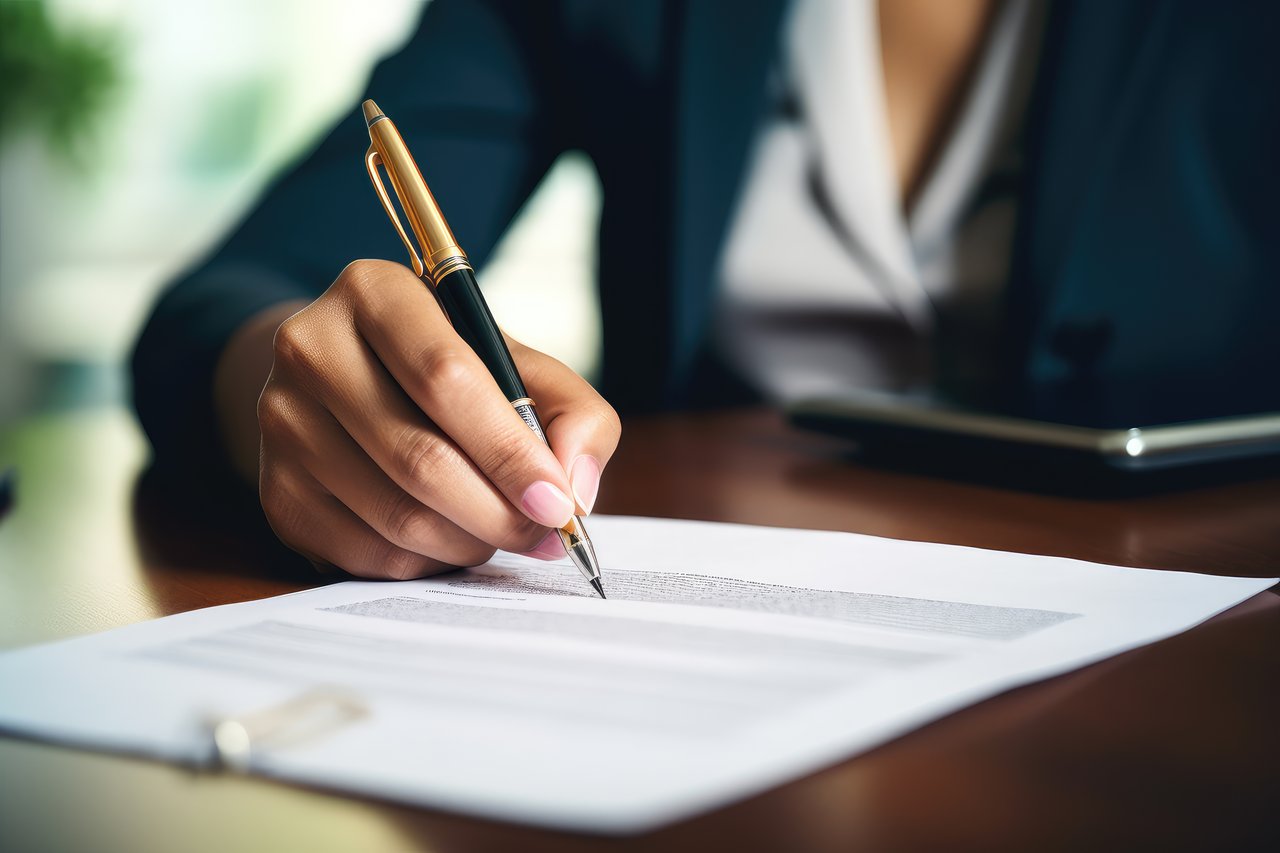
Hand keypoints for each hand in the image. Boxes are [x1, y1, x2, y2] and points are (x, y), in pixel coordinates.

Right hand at [224, 260, 619, 578]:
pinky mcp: (275, 490)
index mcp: (374, 293)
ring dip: (469, 542)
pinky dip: (427, 563)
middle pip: (418, 457)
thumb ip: (572, 413)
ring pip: (395, 515)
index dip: (509, 450)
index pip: (444, 377)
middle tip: (547, 535)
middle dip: (499, 513)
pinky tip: (452, 541)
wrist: (350, 382)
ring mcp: (282, 423)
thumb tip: (574, 487)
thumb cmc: (449, 372)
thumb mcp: (517, 365)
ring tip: (504, 534)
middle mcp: (310, 349)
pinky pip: (366, 552)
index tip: (558, 501)